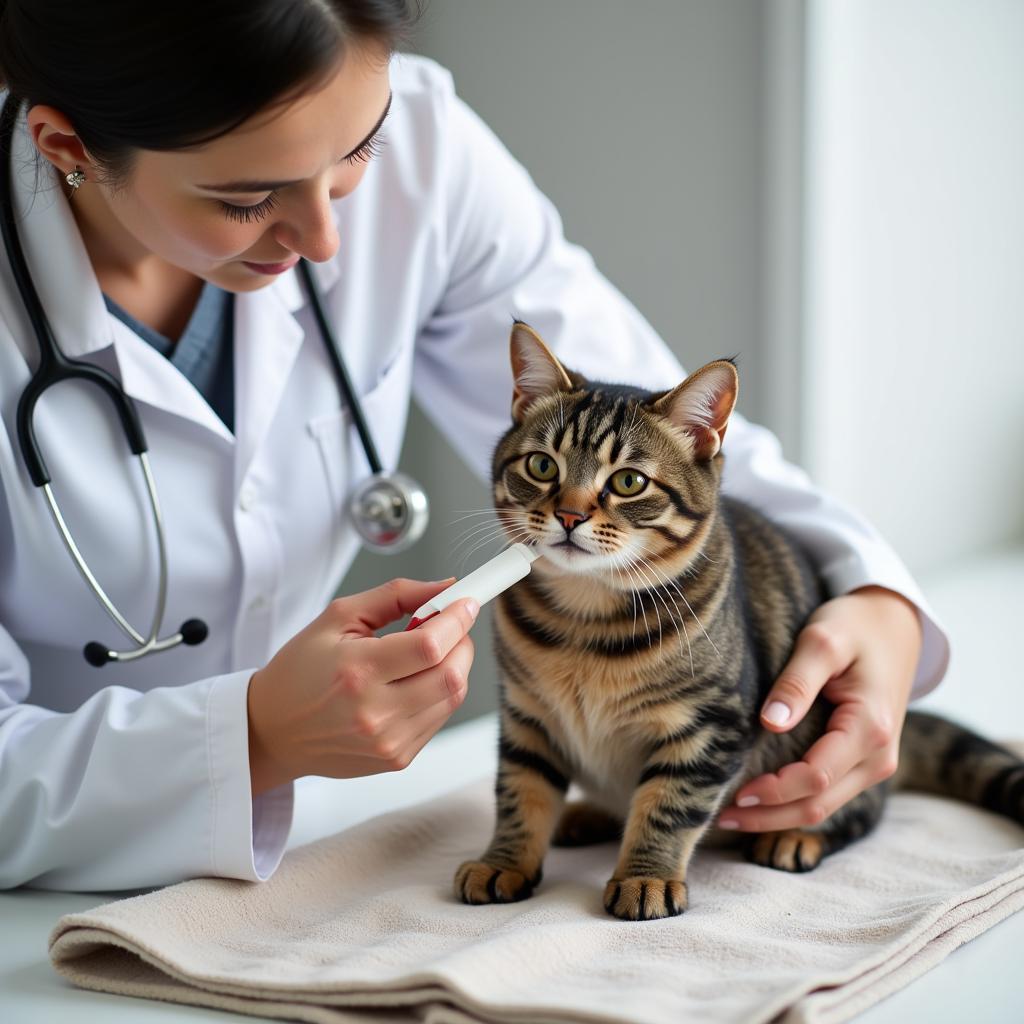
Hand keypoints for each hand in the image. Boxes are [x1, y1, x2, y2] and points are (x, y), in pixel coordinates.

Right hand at [247, 578, 477, 795]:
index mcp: (357, 671)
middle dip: (462, 642)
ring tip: (428, 653)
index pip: (430, 646)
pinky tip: (415, 680)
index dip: (457, 619)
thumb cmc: (301, 670)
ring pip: (453, 698)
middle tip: (449, 625)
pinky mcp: (397, 758)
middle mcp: (375, 712)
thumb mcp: (339, 616)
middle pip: (452, 675)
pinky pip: (440, 718)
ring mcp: (389, 742)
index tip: (465, 602)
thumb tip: (446, 587)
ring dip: (454, 666)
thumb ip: (397, 595)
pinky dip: (439, 692)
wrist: (273, 730)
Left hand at [717, 586, 921, 831]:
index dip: (774, 791)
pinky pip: (829, 794)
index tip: (735, 792)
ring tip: (733, 815)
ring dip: (780, 816)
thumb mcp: (821, 642)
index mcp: (869, 728)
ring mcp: (875, 763)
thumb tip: (770, 722)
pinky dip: (795, 803)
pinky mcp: (864, 762)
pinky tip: (762, 803)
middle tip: (721, 817)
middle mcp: (879, 757)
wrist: (894, 624)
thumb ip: (797, 683)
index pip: (815, 777)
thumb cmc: (854, 627)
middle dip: (770, 817)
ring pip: (824, 806)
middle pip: (819, 804)